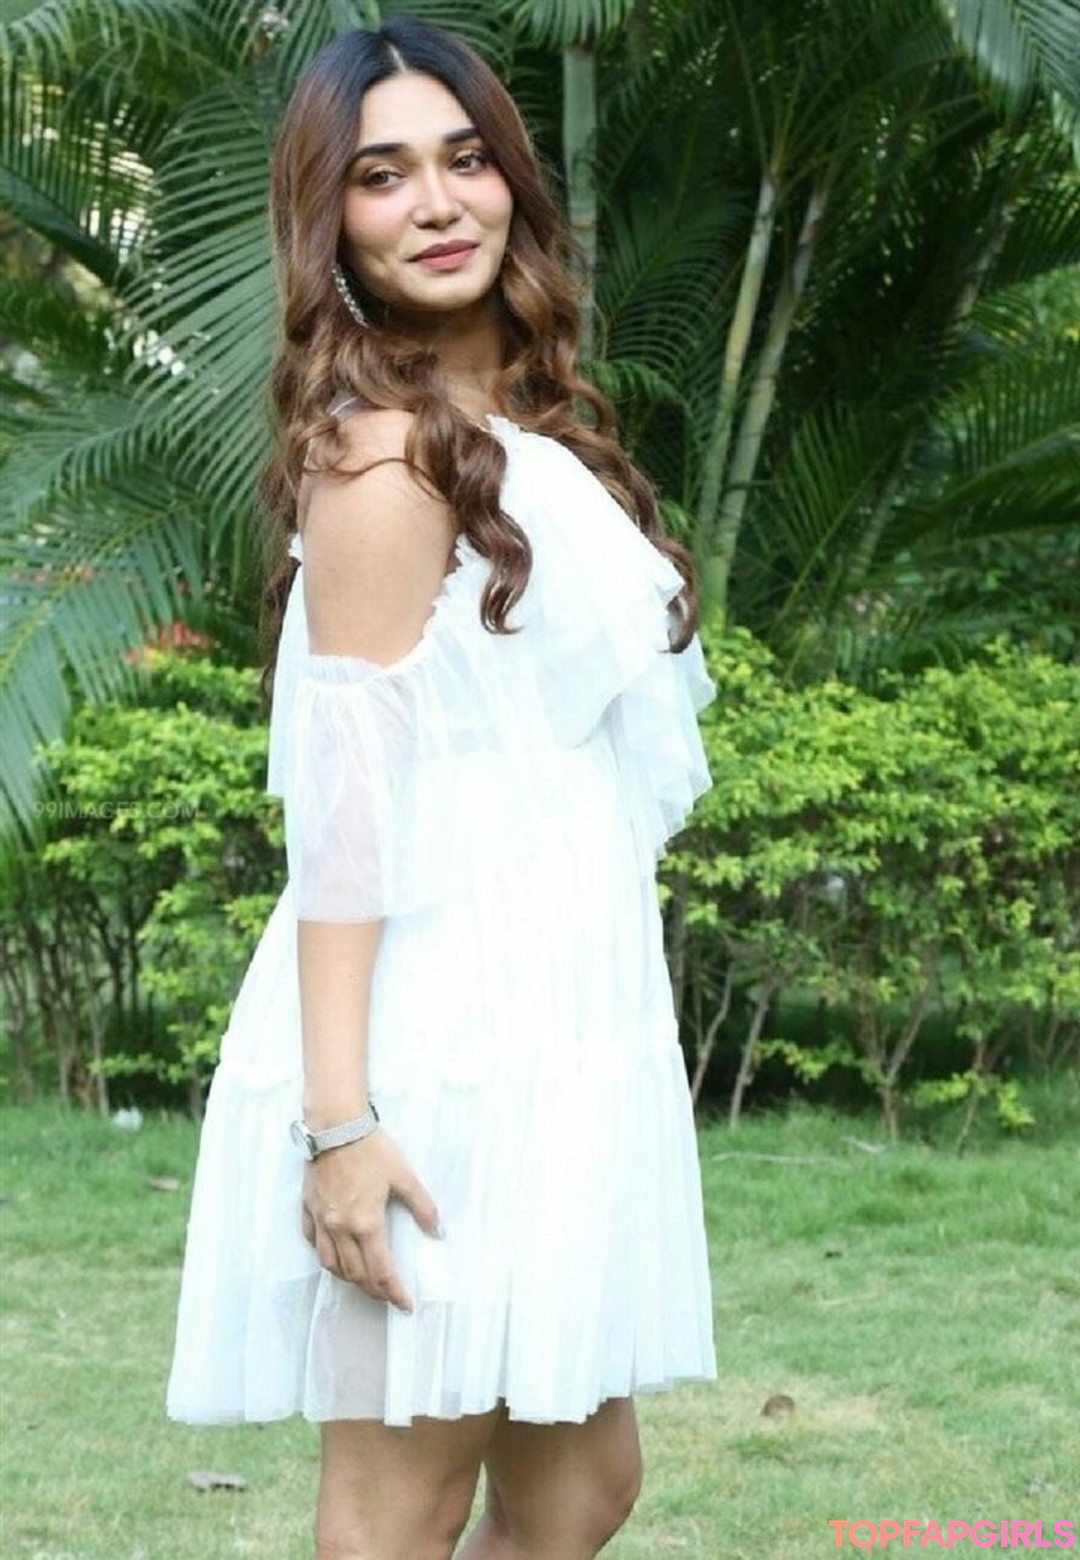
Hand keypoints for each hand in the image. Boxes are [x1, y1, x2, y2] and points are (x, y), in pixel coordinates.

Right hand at [301, 1129, 439, 1311]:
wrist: (335, 1125)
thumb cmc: (371, 1149)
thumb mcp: (404, 1175)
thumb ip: (423, 1206)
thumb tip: (438, 1232)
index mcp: (366, 1223)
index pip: (381, 1271)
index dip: (395, 1293)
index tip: (405, 1305)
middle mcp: (340, 1229)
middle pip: (355, 1274)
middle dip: (374, 1290)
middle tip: (388, 1295)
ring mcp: (320, 1220)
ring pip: (331, 1265)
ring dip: (349, 1278)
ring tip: (364, 1281)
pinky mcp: (307, 1208)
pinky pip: (313, 1242)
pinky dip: (326, 1255)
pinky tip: (335, 1255)